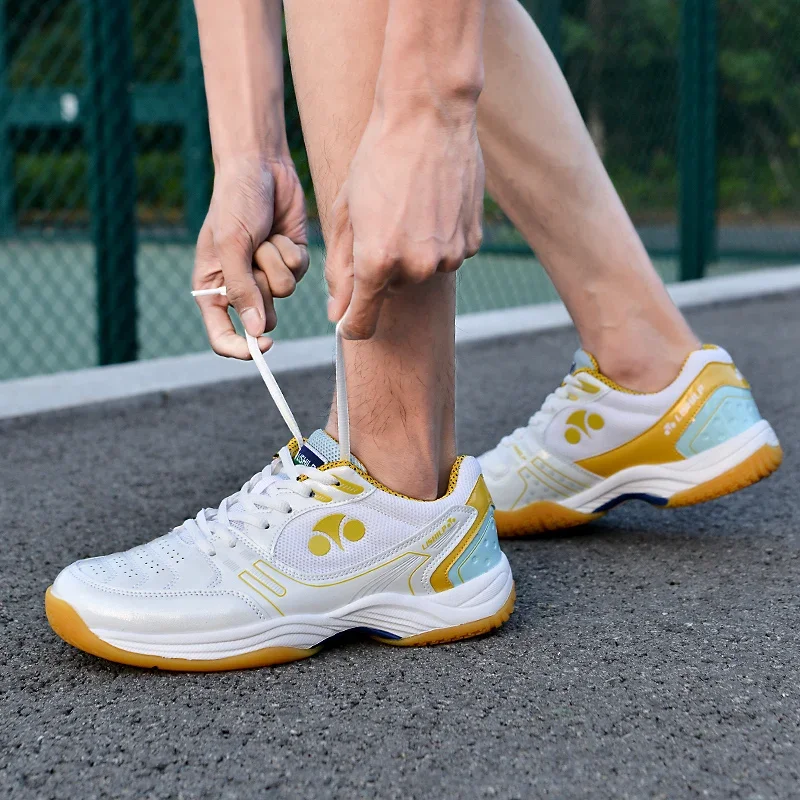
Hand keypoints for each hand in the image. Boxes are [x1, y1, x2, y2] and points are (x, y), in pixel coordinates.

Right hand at [193, 156, 309, 358]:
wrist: (260, 167)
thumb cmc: (234, 202)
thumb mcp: (232, 245)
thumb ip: (242, 290)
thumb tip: (256, 331)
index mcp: (213, 287)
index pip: (222, 336)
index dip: (241, 348)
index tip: (262, 344)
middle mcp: (241, 287)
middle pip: (262, 319)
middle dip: (263, 289)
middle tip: (254, 257)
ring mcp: (268, 275)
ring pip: (284, 294)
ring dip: (276, 263)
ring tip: (263, 237)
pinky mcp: (291, 262)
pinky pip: (299, 273)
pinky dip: (291, 252)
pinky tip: (280, 231)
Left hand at [326, 103, 483, 338]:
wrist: (429, 115)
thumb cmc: (377, 158)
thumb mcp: (346, 212)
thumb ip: (339, 270)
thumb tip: (337, 315)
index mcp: (377, 261)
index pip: (363, 322)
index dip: (352, 324)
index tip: (348, 320)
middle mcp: (416, 266)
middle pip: (392, 291)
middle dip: (381, 267)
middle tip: (381, 221)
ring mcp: (449, 255)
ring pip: (421, 272)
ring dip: (412, 252)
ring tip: (408, 207)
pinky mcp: (471, 242)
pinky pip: (447, 255)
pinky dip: (438, 239)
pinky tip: (433, 205)